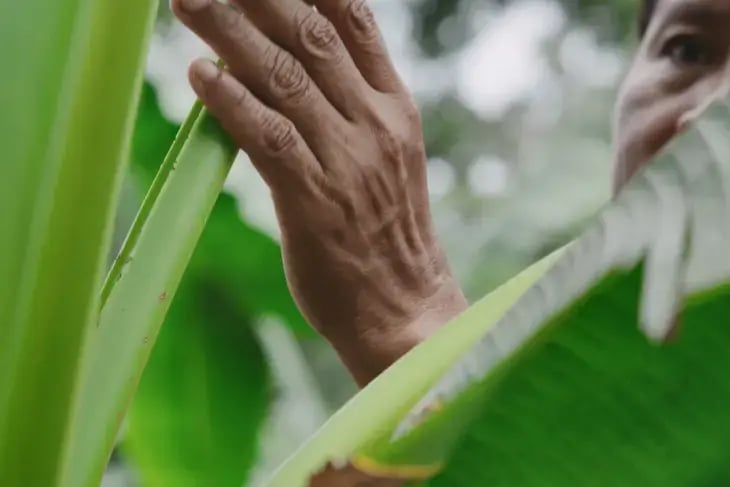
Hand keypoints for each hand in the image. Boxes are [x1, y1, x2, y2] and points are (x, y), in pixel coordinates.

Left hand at [172, 0, 467, 384]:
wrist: (408, 307)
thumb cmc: (389, 235)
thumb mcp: (391, 157)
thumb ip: (355, 108)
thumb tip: (294, 66)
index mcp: (396, 108)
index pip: (356, 23)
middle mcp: (375, 124)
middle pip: (311, 38)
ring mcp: (348, 161)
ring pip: (284, 78)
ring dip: (229, 33)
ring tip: (187, 1)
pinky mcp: (315, 201)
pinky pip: (269, 137)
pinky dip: (231, 101)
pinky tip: (199, 76)